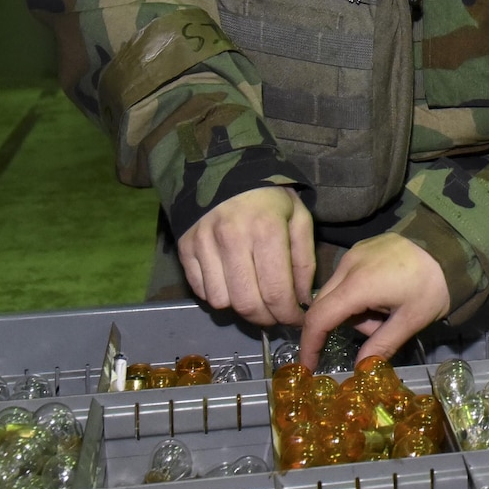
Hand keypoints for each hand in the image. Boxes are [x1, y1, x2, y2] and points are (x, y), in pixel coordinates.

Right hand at [176, 186, 313, 326]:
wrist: (225, 168)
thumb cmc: (269, 196)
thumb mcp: (298, 218)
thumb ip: (304, 261)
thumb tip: (302, 300)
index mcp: (266, 230)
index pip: (276, 292)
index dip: (288, 315)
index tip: (296, 320)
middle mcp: (232, 239)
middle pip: (247, 304)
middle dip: (266, 319)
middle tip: (276, 316)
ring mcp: (204, 245)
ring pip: (221, 302)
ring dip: (240, 307)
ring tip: (254, 296)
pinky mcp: (185, 249)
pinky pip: (200, 290)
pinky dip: (217, 295)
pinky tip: (232, 283)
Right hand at [298, 234, 451, 366]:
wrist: (452, 245)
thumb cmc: (433, 285)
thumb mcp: (410, 321)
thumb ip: (380, 346)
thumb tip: (359, 370)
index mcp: (357, 284)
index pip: (318, 319)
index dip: (310, 345)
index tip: (308, 367)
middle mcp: (347, 264)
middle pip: (324, 306)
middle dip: (345, 325)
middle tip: (380, 327)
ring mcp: (353, 252)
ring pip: (336, 292)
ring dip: (356, 309)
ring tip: (390, 308)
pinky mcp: (361, 247)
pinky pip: (346, 277)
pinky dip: (359, 293)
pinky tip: (387, 293)